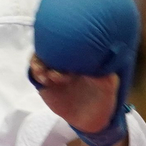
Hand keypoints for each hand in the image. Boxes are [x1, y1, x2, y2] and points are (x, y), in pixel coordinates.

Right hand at [28, 0, 139, 142]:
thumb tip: (107, 71)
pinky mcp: (45, 87)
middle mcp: (65, 62)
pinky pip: (35, 76)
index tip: (59, 24)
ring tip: (49, 73)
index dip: (60, 31)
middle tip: (53, 54)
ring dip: (41, 63)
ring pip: (39, 60)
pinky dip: (37, 74)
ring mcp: (53, 74)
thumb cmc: (105, 100)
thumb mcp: (110, 88)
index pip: (66, 41)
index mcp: (79, 59)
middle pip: (48, 46)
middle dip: (47, 47)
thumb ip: (108, 78)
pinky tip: (44, 79)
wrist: (93, 121)